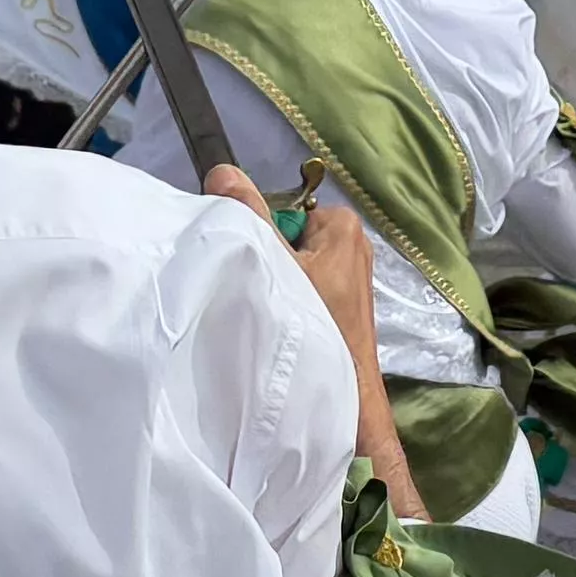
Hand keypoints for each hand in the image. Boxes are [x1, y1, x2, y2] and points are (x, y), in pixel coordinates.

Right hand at [210, 165, 420, 511]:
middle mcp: (353, 251)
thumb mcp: (276, 266)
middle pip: (287, 237)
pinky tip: (278, 330)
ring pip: (292, 269)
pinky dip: (287, 307)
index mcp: (344, 229)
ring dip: (275, 287)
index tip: (245, 255)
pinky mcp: (341, 314)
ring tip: (266, 312)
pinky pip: (302, 295)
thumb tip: (223, 170)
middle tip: (256, 288)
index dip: (261, 228)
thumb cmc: (316, 331)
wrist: (345, 406)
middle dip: (268, 258)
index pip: (285, 207)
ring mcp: (349, 285)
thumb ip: (249, 216)